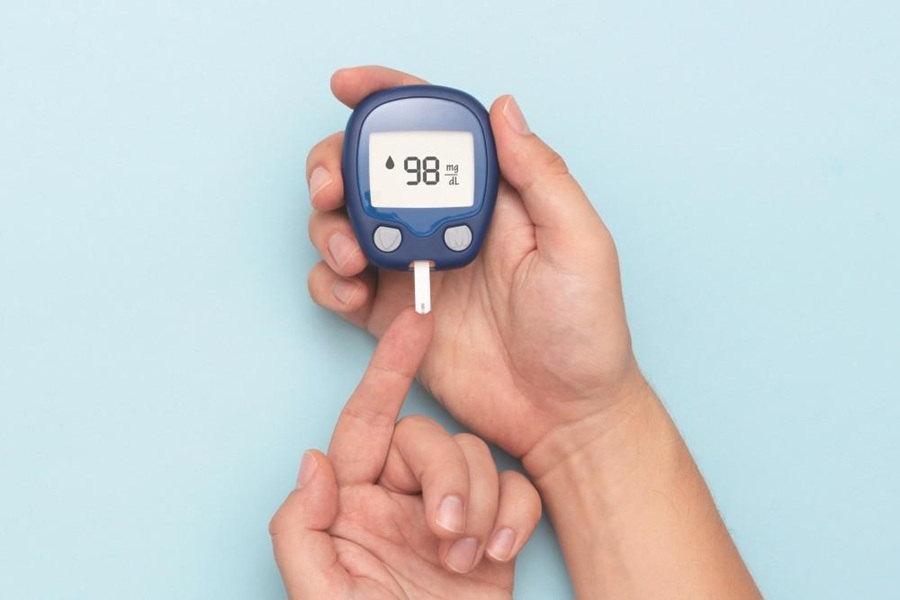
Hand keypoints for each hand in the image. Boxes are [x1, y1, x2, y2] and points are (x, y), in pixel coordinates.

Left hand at [269, 309, 541, 598]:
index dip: (388, 370)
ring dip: (479, 501)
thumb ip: (302, 529)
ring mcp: (449, 517)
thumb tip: (314, 461)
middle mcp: (400, 501)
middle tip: (447, 531)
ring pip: (476, 457)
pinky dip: (516, 514)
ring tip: (468, 557)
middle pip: (430, 438)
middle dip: (446, 475)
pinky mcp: (495, 535)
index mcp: (352, 505)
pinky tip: (502, 552)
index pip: (367, 422)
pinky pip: (517, 489)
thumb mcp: (322, 596)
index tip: (415, 324)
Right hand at [306, 66, 645, 465]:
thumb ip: (541, 176)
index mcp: (489, 198)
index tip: (348, 87)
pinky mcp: (391, 318)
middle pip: (371, 172)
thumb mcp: (579, 244)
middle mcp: (444, 225)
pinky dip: (329, 283)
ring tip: (351, 258)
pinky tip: (353, 296)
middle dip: (335, 166)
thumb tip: (504, 110)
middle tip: (329, 188)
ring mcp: (413, 270)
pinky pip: (340, 286)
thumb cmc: (583, 332)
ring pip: (345, 225)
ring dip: (328, 229)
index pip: (433, 132)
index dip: (388, 100)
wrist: (563, 414)